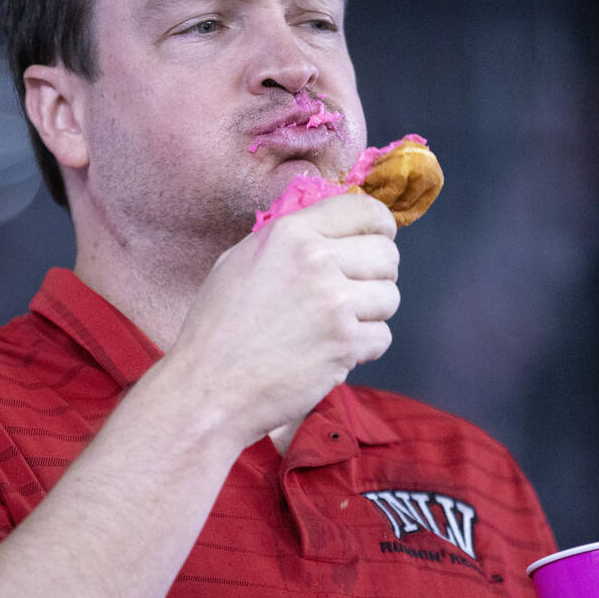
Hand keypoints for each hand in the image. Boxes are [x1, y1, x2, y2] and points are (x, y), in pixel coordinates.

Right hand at [165, 192, 399, 444]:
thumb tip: (333, 233)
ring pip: (390, 296)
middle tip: (351, 293)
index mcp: (290, 233)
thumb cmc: (217, 327)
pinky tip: (331, 351)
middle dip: (376, 275)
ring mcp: (334, 303)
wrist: (208, 386)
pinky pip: (383, 336)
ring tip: (335, 326)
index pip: (365, 211)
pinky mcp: (346, 344)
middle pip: (387, 254)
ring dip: (371, 314)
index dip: (379, 227)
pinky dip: (363, 348)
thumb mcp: (242, 260)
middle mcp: (317, 261)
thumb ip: (291, 241)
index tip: (377, 240)